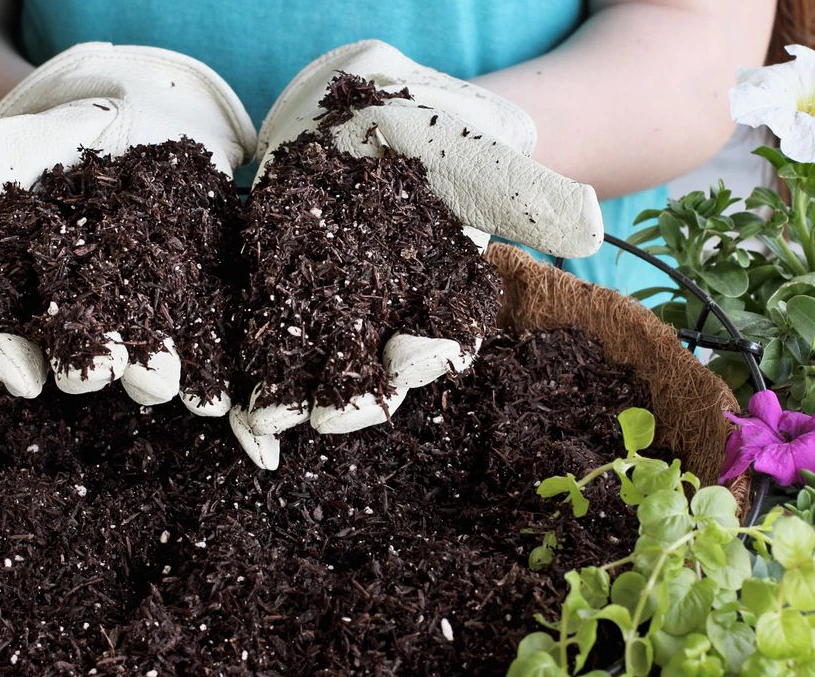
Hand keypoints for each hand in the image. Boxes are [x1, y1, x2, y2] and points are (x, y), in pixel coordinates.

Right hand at [0, 43, 255, 413]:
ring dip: (155, 379)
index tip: (25, 375)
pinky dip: (218, 385)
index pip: (6, 342)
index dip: (10, 362)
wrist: (159, 116)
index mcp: (32, 293)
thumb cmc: (79, 131)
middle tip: (111, 363)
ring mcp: (147, 325)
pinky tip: (230, 406)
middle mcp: (87, 322)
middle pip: (81, 367)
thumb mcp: (26, 141)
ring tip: (165, 373)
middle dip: (94, 371)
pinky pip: (208, 358)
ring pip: (146, 372)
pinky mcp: (202, 316)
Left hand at [228, 40, 603, 468]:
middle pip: (370, 377)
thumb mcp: (482, 155)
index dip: (422, 359)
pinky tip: (226, 395)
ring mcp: (333, 315)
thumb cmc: (439, 135)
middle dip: (344, 401)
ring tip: (262, 420)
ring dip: (288, 400)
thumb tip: (587, 226)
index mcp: (444, 303)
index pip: (441, 346)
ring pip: (313, 371)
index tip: (401, 360)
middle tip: (317, 416)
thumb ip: (527, 194)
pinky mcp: (282, 294)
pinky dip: (247, 368)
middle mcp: (390, 323)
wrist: (368, 117)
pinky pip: (264, 339)